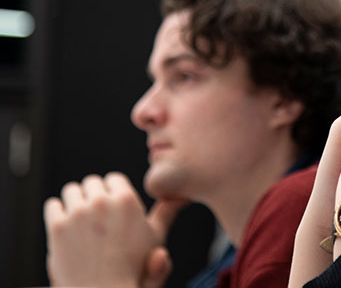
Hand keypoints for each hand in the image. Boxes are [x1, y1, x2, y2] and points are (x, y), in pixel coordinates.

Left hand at [43, 172, 185, 286]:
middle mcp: (101, 202)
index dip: (114, 193)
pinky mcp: (58, 226)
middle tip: (99, 217)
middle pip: (92, 182)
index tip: (114, 208)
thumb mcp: (156, 237)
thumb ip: (166, 212)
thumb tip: (180, 196)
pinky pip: (52, 205)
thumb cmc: (133, 268)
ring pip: (71, 190)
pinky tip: (68, 226)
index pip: (113, 178)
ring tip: (83, 221)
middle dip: (94, 196)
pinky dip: (58, 212)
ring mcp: (78, 213)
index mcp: (126, 200)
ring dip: (76, 202)